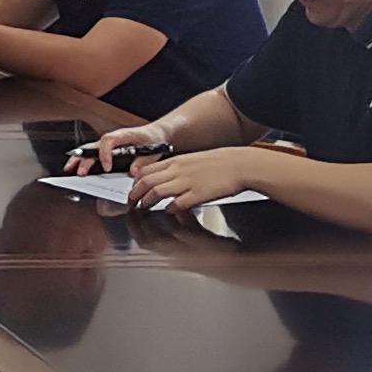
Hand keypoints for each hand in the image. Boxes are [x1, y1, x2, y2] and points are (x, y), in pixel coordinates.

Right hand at [71, 124, 166, 172]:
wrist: (156, 134)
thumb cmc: (153, 139)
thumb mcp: (153, 150)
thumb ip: (143, 161)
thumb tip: (133, 172)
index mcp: (123, 135)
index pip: (108, 141)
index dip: (105, 154)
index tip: (107, 168)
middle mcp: (112, 138)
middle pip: (94, 145)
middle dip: (85, 159)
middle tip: (80, 172)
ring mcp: (108, 144)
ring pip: (89, 149)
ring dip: (78, 158)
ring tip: (69, 169)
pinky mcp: (107, 150)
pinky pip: (92, 153)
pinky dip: (82, 160)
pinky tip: (76, 168)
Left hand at [132, 147, 264, 216]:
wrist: (240, 164)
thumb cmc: (219, 164)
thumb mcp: (193, 161)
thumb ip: (177, 169)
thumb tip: (163, 179)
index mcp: (177, 161)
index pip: (146, 170)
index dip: (135, 182)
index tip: (133, 189)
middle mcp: (178, 170)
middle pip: (146, 181)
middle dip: (135, 194)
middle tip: (131, 202)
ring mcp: (187, 182)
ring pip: (157, 191)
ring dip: (147, 201)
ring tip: (143, 208)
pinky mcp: (198, 194)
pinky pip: (177, 203)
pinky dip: (169, 208)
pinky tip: (169, 211)